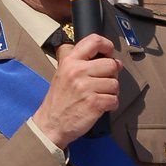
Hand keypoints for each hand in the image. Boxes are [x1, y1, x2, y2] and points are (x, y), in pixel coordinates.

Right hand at [33, 34, 120, 148]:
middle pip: (111, 64)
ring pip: (115, 83)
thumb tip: (113, 61)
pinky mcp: (94, 103)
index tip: (109, 54)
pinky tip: (101, 106)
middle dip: (112, 75)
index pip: (94, 41)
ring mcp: (86, 88)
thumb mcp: (63, 74)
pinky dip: (111, 105)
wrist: (50, 124)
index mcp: (70, 62)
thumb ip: (83, 64)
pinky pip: (114, 100)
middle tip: (104, 82)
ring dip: (111, 92)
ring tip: (99, 96)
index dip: (107, 46)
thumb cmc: (59, 100)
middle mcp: (78, 72)